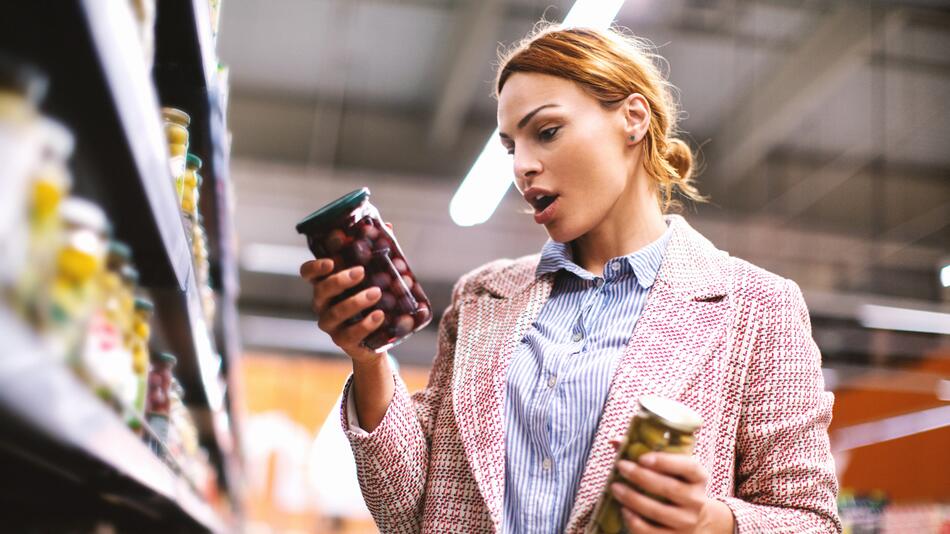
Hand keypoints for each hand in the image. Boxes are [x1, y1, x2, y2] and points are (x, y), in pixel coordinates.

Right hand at [299, 222, 394, 364]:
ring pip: (335, 313)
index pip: (308, 273)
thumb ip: (377, 252)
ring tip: (377, 293)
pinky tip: (379, 316)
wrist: (379, 336)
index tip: (331, 262)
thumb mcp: (375, 275)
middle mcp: (323, 304)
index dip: (314, 267)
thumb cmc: (373, 299)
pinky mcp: (343, 341)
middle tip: (361, 272)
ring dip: (355, 302)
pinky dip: (365, 325)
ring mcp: (331, 324)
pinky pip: (350, 334)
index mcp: (326, 284)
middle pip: (321, 291)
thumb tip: (387, 226)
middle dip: (340, 281)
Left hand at [607, 445, 734, 532]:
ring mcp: (687, 522)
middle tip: (621, 466)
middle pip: (669, 488)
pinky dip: (634, 522)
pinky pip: (651, 532)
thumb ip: (648, 453)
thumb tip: (616, 442)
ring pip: (657, 511)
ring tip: (615, 488)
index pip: (689, 467)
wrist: (696, 521)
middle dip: (640, 476)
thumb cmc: (676, 486)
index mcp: (698, 478)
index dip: (666, 461)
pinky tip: (624, 510)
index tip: (642, 457)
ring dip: (632, 498)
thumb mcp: (672, 470)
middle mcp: (696, 500)